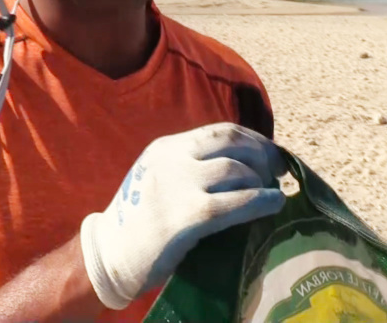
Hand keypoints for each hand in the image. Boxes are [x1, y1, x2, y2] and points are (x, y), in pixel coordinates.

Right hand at [79, 122, 286, 309]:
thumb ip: (192, 167)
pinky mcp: (188, 216)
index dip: (254, 139)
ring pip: (237, 170)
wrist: (109, 256)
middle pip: (233, 142)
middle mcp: (173, 159)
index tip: (271, 154)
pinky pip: (236, 202)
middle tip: (277, 172)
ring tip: (271, 193)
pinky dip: (261, 201)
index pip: (221, 131)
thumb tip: (245, 165)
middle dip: (263, 154)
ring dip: (261, 180)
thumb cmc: (139, 222)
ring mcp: (179, 185)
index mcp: (166, 147)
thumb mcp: (160, 178)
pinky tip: (275, 204)